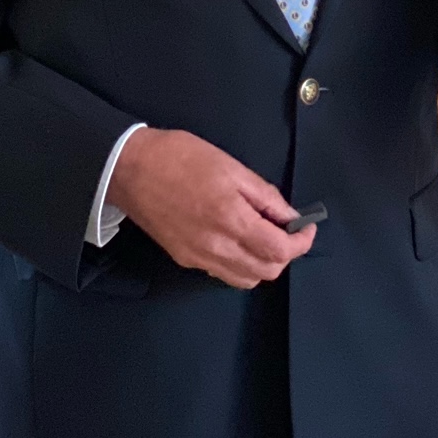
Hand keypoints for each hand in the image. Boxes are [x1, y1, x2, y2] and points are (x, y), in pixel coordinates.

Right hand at [107, 127, 315, 287]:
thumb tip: (291, 216)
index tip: (307, 228)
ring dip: (263, 263)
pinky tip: (238, 240)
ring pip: (245, 279)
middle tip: (286, 230)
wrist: (131, 169)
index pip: (279, 251)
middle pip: (266, 272)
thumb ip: (265, 196)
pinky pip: (222, 274)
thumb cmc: (181, 158)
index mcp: (231, 219)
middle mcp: (216, 247)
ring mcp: (198, 258)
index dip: (301, 243)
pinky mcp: (184, 260)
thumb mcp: (231, 167)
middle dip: (285, 255)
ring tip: (263, 236)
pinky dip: (240, 264)